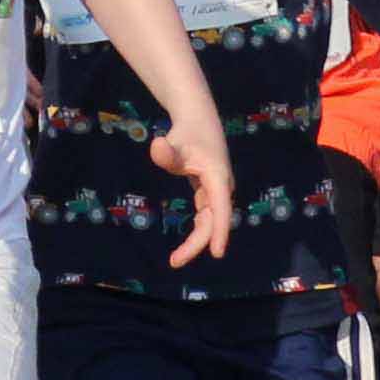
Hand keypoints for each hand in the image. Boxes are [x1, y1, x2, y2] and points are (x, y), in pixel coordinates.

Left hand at [151, 118, 234, 266]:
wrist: (197, 117)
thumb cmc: (186, 131)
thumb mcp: (173, 142)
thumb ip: (165, 152)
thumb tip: (156, 148)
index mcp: (217, 177)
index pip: (220, 209)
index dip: (220, 231)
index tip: (217, 253)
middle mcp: (222, 187)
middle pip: (214, 221)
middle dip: (197, 243)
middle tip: (174, 261)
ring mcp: (217, 190)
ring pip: (211, 221)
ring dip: (197, 240)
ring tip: (176, 258)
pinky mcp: (210, 191)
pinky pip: (207, 216)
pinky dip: (197, 230)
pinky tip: (186, 245)